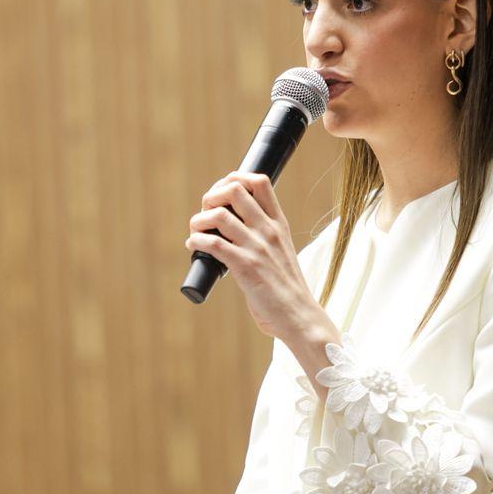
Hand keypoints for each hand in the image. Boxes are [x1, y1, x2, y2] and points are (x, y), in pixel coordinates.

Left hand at [185, 171, 332, 346]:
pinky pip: (213, 243)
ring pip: (218, 215)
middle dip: (211, 196)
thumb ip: (263, 237)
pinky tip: (194, 246)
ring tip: (195, 231)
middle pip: (234, 189)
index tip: (221, 192)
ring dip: (198, 220)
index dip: (235, 178)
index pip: (260, 182)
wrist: (299, 315)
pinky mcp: (245, 266)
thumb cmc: (286, 289)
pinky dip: (196, 241)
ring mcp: (257, 247)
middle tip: (205, 213)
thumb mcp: (281, 252)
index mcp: (278, 224)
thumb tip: (234, 230)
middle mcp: (268, 230)